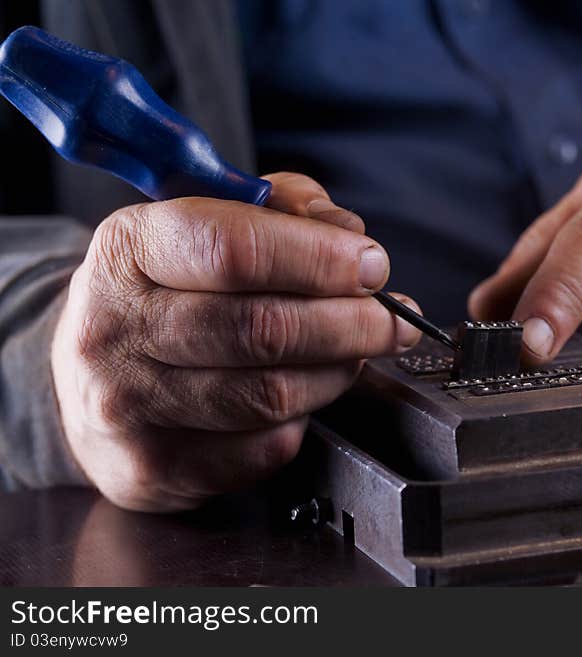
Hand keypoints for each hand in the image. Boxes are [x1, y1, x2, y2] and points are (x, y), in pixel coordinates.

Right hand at [51, 172, 420, 510]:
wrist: (91, 378)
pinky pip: (264, 448)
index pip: (234, 249)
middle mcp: (115, 328)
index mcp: (129, 250)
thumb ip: (283, 208)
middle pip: (263, 329)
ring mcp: (129, 406)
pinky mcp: (154, 467)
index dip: (320, 258)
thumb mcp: (209, 222)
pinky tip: (304, 395)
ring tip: (358, 352)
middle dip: (352, 323)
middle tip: (392, 319)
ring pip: (272, 394)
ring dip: (338, 372)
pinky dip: (304, 419)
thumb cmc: (167, 292)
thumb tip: (349, 234)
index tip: (371, 266)